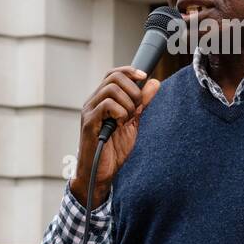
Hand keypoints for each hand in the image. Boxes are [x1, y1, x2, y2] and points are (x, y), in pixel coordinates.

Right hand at [70, 67, 161, 208]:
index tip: (144, 76)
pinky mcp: (89, 123)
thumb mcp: (133, 122)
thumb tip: (154, 82)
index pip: (113, 74)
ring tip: (127, 120)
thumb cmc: (113, 149)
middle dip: (132, 89)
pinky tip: (120, 125)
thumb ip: (142, 103)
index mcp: (102, 100)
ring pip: (111, 89)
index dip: (129, 71)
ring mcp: (89, 111)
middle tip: (137, 107)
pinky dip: (120, 112)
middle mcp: (93, 102)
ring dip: (127, 103)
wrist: (100, 173)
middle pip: (113, 77)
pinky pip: (107, 105)